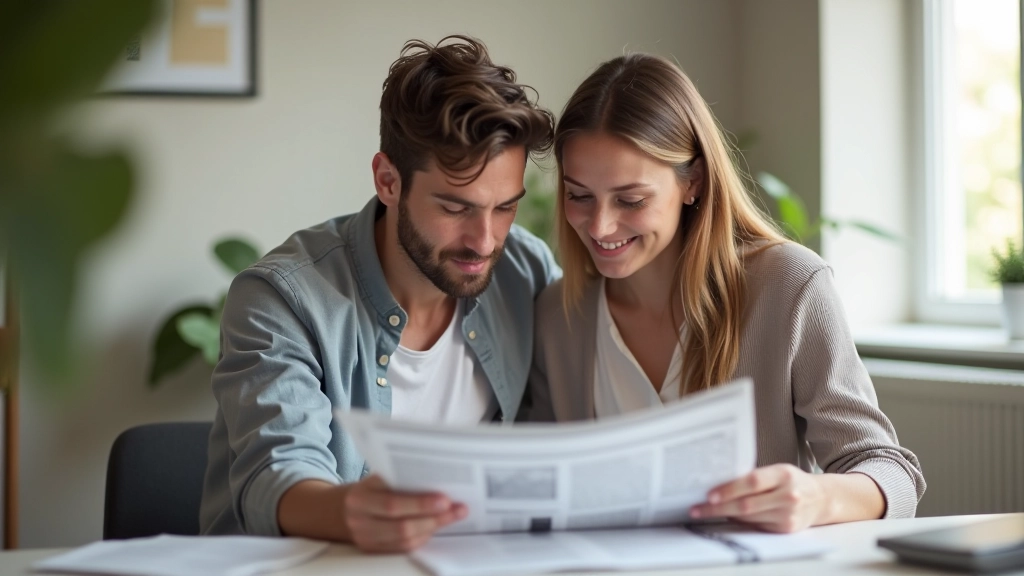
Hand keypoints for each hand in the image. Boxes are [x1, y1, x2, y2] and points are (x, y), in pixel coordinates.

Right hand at [342, 475, 467, 552]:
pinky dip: (422, 537)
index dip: (421, 504)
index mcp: (360, 498)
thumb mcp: (379, 479)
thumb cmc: (370, 489)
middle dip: (433, 518)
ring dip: (432, 528)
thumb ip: (400, 480)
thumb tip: (437, 480)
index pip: (393, 504)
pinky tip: (435, 526)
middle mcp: (360, 521)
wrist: (345, 508)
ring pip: (405, 540)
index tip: (445, 499)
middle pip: (401, 526)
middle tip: (456, 509)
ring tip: (452, 516)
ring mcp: (365, 539)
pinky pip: (403, 548)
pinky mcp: (374, 550)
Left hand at [689, 464, 826, 532]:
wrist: (820, 498)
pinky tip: (728, 516)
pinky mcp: (786, 528)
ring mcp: (788, 514)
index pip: (752, 482)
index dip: (729, 489)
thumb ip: (754, 477)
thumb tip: (720, 483)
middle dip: (718, 508)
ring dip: (725, 515)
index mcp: (783, 474)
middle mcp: (787, 495)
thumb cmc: (792, 481)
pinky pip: (756, 525)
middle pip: (746, 504)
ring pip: (749, 517)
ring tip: (706, 511)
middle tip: (698, 508)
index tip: (709, 495)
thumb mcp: (777, 471)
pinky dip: (740, 521)